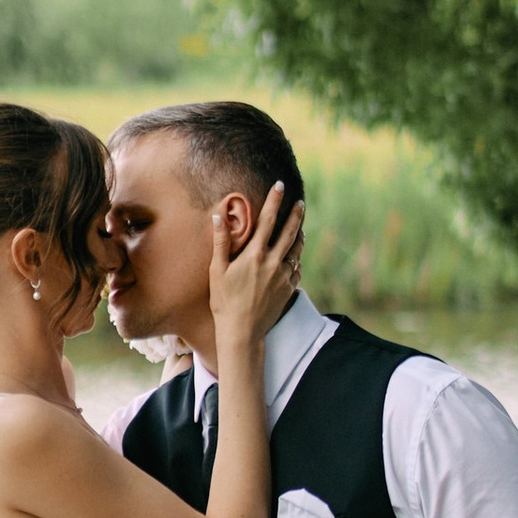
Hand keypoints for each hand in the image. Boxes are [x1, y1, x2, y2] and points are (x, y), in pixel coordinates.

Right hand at [208, 182, 304, 345]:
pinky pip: (297, 270)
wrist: (243, 332)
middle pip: (290, 232)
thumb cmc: (225, 301)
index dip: (274, 201)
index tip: (280, 186)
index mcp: (255, 255)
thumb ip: (221, 242)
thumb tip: (218, 216)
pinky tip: (295, 259)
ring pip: (297, 250)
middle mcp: (273, 262)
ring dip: (299, 237)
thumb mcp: (217, 270)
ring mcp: (284, 277)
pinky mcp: (289, 290)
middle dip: (296, 215)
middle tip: (301, 202)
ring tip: (301, 228)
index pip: (268, 220)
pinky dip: (296, 261)